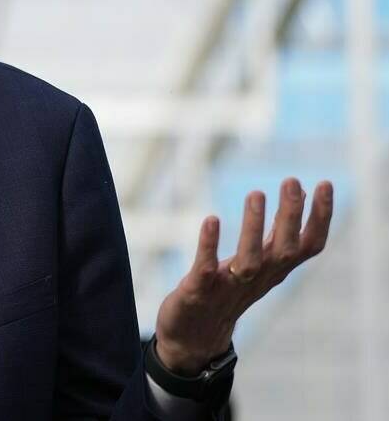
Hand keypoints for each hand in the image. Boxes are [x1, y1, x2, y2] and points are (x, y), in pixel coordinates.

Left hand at [153, 177, 332, 374]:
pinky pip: (206, 268)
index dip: (320, 218)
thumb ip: (274, 234)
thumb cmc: (227, 292)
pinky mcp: (198, 292)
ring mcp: (228, 287)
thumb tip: (295, 197)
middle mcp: (257, 279)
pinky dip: (209, 245)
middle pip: (284, 249)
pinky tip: (212, 220)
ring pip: (250, 260)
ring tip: (256, 193)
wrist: (193, 337)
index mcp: (273, 270)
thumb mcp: (256, 262)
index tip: (324, 184)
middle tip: (291, 180)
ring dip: (254, 227)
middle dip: (290, 215)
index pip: (307, 245)